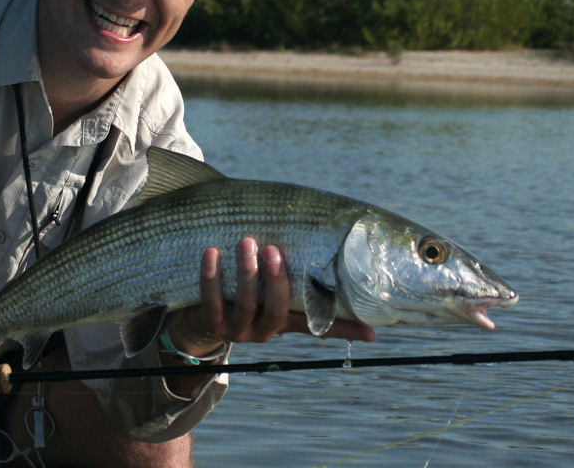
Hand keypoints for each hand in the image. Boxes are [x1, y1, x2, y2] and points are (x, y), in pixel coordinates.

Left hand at [170, 238, 374, 356]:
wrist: (202, 319)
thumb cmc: (247, 298)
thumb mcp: (274, 296)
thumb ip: (299, 289)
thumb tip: (333, 272)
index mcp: (286, 323)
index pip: (320, 326)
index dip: (345, 329)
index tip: (371, 330)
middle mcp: (265, 332)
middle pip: (277, 310)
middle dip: (277, 279)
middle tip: (272, 248)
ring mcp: (237, 331)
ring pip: (246, 304)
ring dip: (246, 272)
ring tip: (247, 241)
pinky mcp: (212, 324)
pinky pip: (212, 300)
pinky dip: (212, 276)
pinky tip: (212, 252)